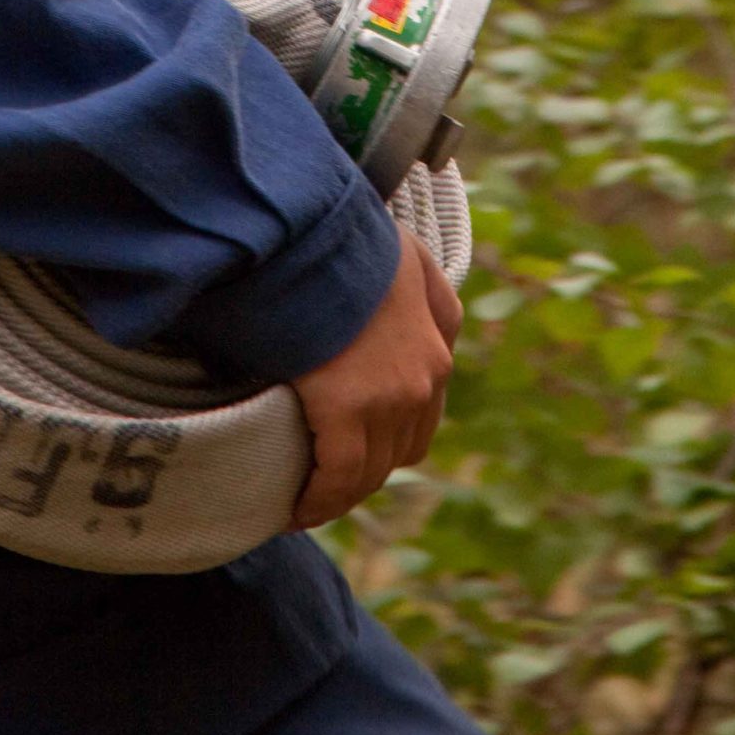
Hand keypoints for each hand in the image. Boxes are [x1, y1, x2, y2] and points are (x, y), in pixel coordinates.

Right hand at [288, 230, 461, 528]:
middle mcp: (428, 371)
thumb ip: (412, 278)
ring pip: (372, 468)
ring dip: (340, 490)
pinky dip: (318, 498)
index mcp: (440, 333)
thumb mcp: (400, 245)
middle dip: (366, 467)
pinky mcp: (351, 409)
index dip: (391, 433)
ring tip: (304, 499)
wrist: (310, 224)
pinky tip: (294, 510)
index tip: (358, 445)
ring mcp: (394, 394)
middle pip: (401, 446)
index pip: (425, 408)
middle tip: (323, 478)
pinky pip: (339, 475)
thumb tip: (392, 303)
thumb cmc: (342, 227)